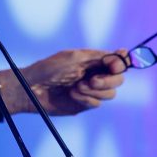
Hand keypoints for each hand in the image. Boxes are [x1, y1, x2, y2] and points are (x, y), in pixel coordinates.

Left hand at [0, 49, 126, 115]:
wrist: (33, 88)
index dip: (120, 63)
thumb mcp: (74, 58)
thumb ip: (99, 56)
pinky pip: (97, 103)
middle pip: (118, 79)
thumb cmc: (49, 68)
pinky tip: (72, 94)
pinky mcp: (84, 104)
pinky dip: (86, 99)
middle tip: (91, 81)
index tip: (112, 66)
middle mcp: (94, 74)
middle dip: (108, 80)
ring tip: (76, 87)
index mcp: (92, 60)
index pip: (116, 62)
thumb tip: (123, 53)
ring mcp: (90, 90)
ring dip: (94, 91)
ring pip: (110, 93)